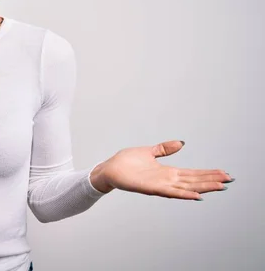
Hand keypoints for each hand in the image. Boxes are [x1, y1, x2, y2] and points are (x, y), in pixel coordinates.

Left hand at [93, 140, 232, 199]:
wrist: (109, 169)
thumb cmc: (126, 162)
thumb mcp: (149, 152)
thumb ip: (165, 149)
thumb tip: (181, 143)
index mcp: (167, 172)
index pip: (192, 173)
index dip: (208, 173)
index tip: (224, 173)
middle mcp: (166, 180)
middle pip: (193, 181)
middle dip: (211, 180)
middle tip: (229, 180)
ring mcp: (159, 185)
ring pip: (186, 187)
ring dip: (203, 187)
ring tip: (220, 187)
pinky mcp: (150, 188)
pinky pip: (170, 192)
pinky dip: (184, 194)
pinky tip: (196, 195)